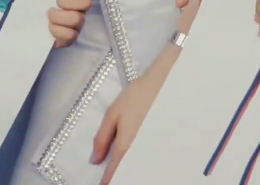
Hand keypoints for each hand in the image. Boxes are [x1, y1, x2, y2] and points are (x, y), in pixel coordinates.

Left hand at [49, 0, 106, 46]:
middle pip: (86, 1)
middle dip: (66, 1)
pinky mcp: (70, 37)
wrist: (25, 18)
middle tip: (55, 1)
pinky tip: (49, 27)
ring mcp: (77, 22)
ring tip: (48, 14)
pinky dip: (56, 31)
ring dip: (58, 16)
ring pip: (77, 19)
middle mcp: (81, 4)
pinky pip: (70, 35)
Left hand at [91, 63, 166, 181]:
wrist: (165, 83)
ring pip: (140, 169)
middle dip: (120, 178)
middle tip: (112, 179)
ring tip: (124, 172)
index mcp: (126, 144)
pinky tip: (138, 162)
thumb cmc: (138, 95)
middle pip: (129, 173)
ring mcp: (154, 149)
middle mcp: (141, 151)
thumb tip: (94, 159)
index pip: (114, 171)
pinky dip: (142, 164)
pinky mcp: (163, 145)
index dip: (107, 181)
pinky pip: (150, 160)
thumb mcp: (113, 113)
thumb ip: (102, 138)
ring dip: (131, 172)